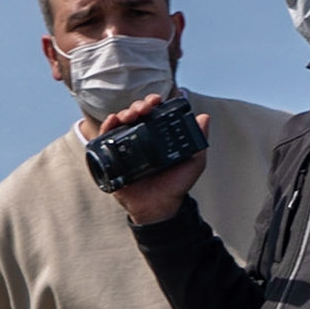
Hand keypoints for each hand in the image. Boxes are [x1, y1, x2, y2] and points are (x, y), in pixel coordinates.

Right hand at [97, 94, 209, 224]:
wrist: (159, 207)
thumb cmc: (176, 186)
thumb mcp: (194, 162)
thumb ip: (199, 140)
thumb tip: (204, 117)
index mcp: (158, 137)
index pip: (153, 113)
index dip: (152, 103)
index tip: (156, 100)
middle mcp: (141, 139)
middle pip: (135, 114)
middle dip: (138, 106)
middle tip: (143, 108)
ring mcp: (126, 147)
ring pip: (120, 122)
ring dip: (123, 112)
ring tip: (129, 115)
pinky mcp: (112, 157)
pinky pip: (105, 139)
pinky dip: (106, 126)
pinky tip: (112, 121)